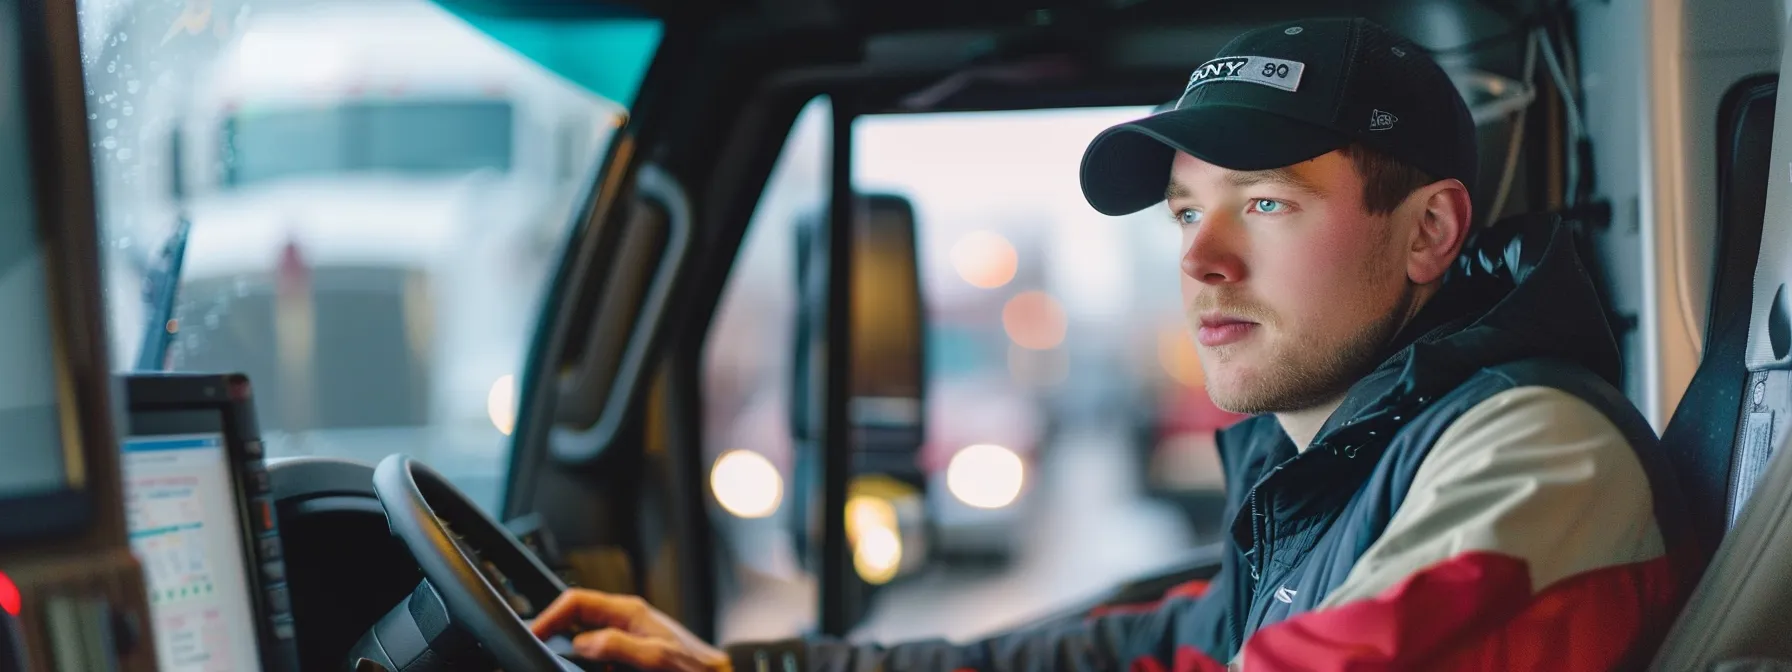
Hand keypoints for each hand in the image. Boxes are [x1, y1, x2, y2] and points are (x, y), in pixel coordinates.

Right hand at [529, 589, 730, 671]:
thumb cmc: (694, 665)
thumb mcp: (654, 655)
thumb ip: (617, 645)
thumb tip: (582, 642)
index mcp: (628, 611)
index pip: (577, 601)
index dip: (551, 615)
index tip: (534, 634)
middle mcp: (625, 619)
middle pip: (576, 617)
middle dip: (557, 634)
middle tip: (543, 650)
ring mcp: (626, 635)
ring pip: (585, 637)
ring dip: (573, 651)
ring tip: (567, 662)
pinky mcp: (630, 652)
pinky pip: (599, 653)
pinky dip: (590, 662)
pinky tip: (594, 669)